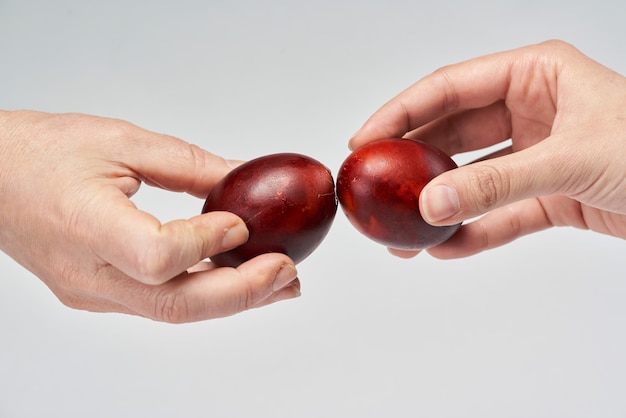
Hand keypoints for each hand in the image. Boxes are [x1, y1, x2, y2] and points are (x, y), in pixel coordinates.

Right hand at [0, 110, 299, 321]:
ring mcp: (90, 292)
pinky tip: (236, 280)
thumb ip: (189, 165)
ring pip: (172, 311)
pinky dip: (204, 294)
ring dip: (232, 300)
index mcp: (84, 225)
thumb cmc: (41, 152)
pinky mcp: (97, 295)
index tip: (242, 223)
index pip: (158, 257)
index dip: (207, 245)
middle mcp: (86, 273)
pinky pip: (159, 303)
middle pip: (175, 303)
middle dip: (243, 292)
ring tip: (280, 284)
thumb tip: (244, 181)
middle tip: (289, 273)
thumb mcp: (121, 141)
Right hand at [350, 40, 625, 257]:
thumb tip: (431, 206)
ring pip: (472, 178)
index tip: (363, 140)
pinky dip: (475, 233)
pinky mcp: (548, 194)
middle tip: (375, 188)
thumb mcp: (570, 160)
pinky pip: (501, 214)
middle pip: (453, 134)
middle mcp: (531, 110)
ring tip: (403, 235)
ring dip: (440, 207)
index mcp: (535, 75)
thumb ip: (495, 183)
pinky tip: (446, 250)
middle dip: (413, 164)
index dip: (400, 113)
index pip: (449, 88)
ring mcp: (537, 154)